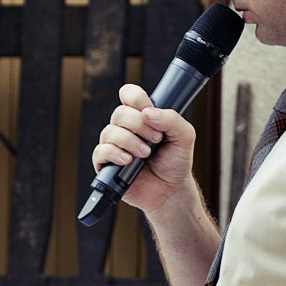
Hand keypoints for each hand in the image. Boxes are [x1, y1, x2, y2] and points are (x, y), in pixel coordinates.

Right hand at [92, 84, 196, 213]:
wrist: (171, 191)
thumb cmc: (175, 162)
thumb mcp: (184, 136)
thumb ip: (171, 119)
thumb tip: (148, 112)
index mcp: (142, 116)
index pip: (129, 94)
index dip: (135, 97)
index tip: (148, 110)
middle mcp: (125, 128)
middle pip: (120, 113)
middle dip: (139, 125)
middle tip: (156, 139)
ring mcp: (114, 145)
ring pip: (110, 132)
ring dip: (130, 141)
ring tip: (146, 154)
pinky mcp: (106, 164)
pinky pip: (101, 152)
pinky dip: (115, 154)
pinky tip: (128, 161)